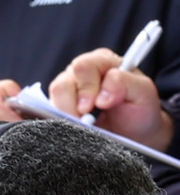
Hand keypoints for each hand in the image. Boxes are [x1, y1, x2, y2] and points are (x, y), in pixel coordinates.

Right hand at [47, 48, 175, 148]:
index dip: (87, 87)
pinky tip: (74, 125)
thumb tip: (101, 95)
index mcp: (103, 62)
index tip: (95, 106)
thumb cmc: (140, 109)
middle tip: (86, 121)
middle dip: (73, 104)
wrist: (136, 132)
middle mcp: (82, 72)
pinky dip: (60, 119)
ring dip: (66, 113)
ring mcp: (69, 88)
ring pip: (55, 96)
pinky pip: (49, 109)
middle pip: (63, 82)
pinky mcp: (60, 104)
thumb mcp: (144, 93)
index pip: (84, 66)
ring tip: (83, 125)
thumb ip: (125, 83)